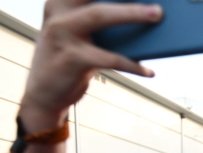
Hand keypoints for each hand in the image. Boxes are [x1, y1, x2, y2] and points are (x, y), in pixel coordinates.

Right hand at [20, 0, 162, 129]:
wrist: (45, 94)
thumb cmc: (71, 58)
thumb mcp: (79, 34)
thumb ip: (99, 20)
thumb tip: (140, 11)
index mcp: (60, 3)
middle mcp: (58, 14)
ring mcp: (62, 34)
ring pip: (101, 16)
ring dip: (132, 13)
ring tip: (156, 15)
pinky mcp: (71, 59)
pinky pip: (110, 58)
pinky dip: (133, 65)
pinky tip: (149, 71)